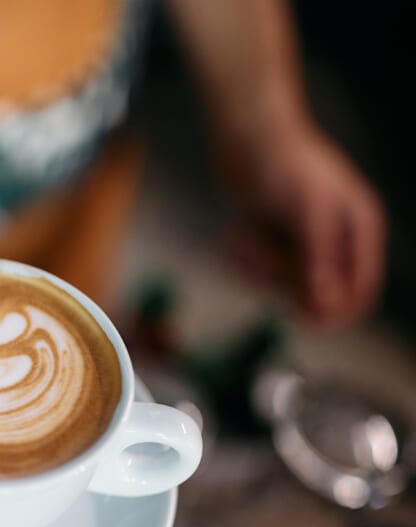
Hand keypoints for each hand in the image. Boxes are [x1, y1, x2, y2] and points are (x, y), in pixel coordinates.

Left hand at [221, 117, 385, 326]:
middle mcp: (335, 238)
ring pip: (280, 283)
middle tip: (261, 257)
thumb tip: (329, 303)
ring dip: (258, 269)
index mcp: (359, 230)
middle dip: (283, 282)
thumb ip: (321, 260)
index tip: (303, 320)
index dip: (336, 312)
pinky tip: (236, 236)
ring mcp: (301, 240)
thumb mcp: (309, 212)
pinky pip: (258, 269)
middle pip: (314, 292)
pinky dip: (244, 258)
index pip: (361, 290)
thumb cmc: (285, 163)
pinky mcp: (271, 238)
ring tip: (245, 238)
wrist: (246, 134)